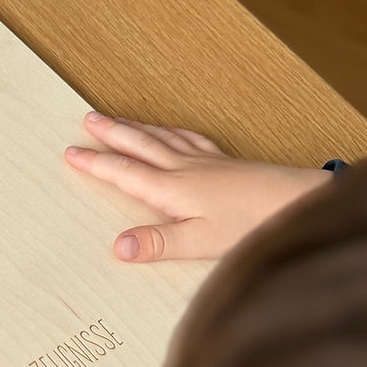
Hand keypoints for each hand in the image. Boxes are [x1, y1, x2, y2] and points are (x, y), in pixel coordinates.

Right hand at [65, 112, 329, 261]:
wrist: (294, 202)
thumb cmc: (249, 225)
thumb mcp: (199, 241)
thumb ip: (158, 243)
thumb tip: (118, 247)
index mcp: (172, 189)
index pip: (124, 172)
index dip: (96, 163)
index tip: (71, 152)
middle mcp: (184, 169)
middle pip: (140, 145)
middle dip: (111, 133)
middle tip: (88, 119)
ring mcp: (206, 162)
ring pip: (162, 138)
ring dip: (136, 129)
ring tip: (118, 119)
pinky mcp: (225, 163)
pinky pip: (189, 139)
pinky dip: (172, 132)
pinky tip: (172, 132)